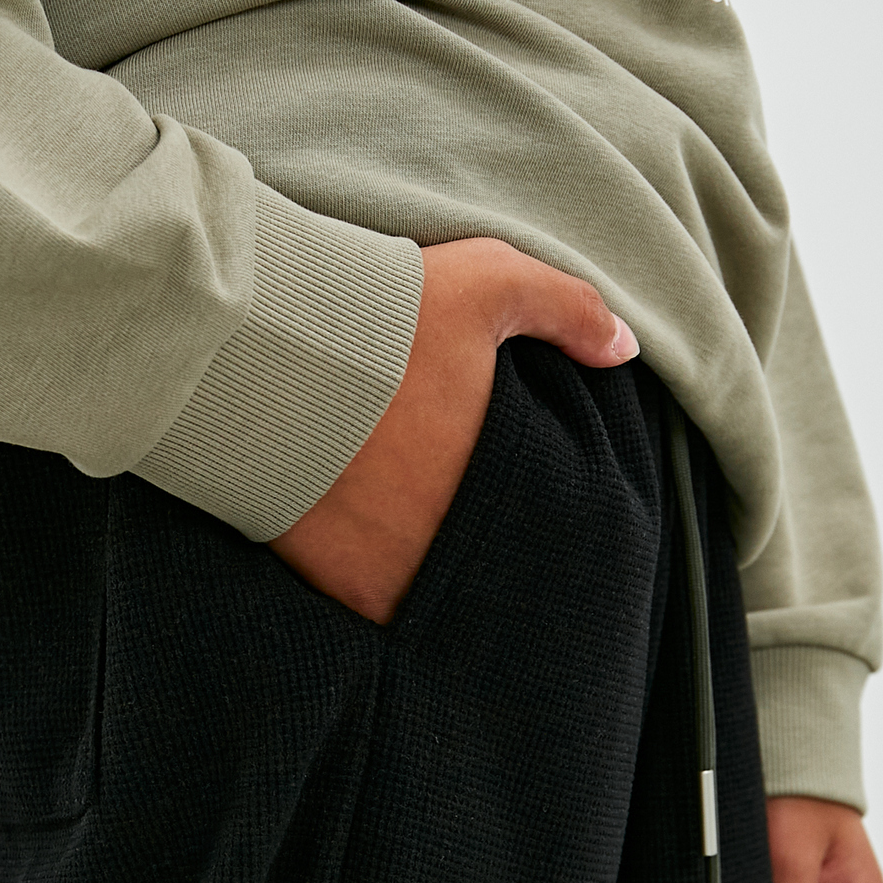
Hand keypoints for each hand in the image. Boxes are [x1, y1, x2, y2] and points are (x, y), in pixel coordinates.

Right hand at [270, 238, 638, 622]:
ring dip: (415, 567)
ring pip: (420, 588)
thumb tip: (626, 349)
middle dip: (469, 542)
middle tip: (447, 509)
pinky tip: (347, 537)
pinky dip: (359, 576)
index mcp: (496, 486)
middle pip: (474, 561)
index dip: (520, 506)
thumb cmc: (380, 316)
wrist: (256, 350)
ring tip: (397, 526)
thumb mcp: (487, 283)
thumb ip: (568, 310)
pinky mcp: (326, 585)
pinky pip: (358, 598)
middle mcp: (447, 546)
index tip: (501, 486)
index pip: (530, 520)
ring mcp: (385, 574)